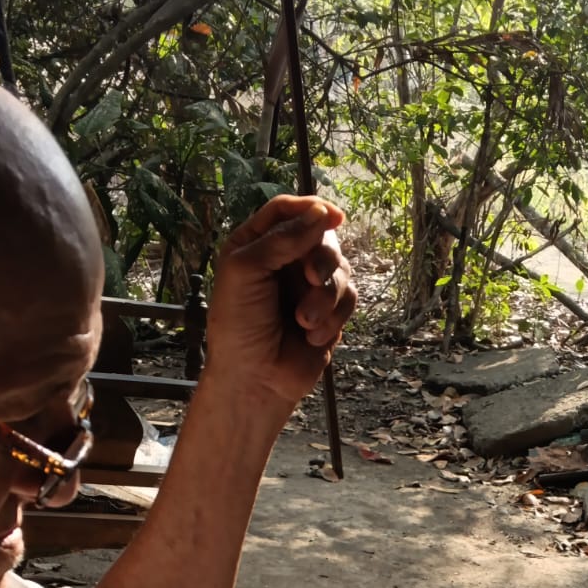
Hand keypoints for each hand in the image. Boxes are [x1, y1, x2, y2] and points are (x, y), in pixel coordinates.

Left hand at [203, 195, 357, 410]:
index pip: (286, 210)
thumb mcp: (246, 271)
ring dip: (327, 297)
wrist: (255, 380)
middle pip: (322, 237)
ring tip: (304, 323)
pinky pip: (349, 299)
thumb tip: (322, 212)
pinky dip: (334, 318)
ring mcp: (309, 287)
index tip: (333, 216)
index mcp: (257, 245)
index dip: (310, 208)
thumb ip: (282, 239)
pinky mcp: (329, 312)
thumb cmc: (239, 327)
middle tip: (312, 279)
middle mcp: (285, 262)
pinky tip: (311, 337)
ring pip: (341, 269)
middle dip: (322, 259)